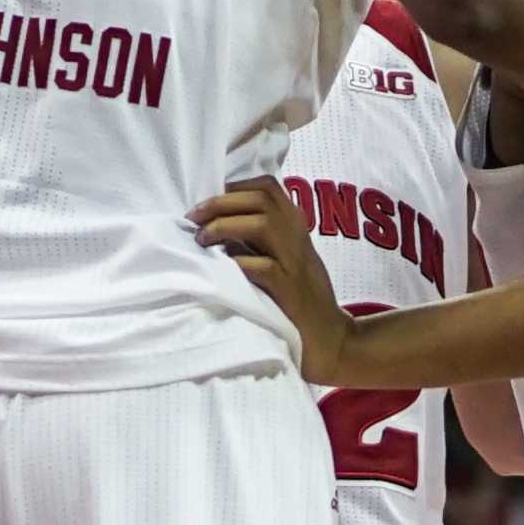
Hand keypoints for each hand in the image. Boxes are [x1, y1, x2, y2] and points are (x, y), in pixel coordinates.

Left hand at [191, 179, 353, 380]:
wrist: (330, 338)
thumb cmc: (300, 299)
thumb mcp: (285, 259)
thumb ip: (261, 239)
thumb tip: (217, 221)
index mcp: (296, 227)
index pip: (268, 186)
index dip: (234, 187)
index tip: (209, 203)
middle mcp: (297, 238)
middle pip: (260, 199)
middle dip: (220, 203)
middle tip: (193, 218)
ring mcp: (295, 264)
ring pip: (262, 225)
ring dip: (224, 227)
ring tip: (202, 240)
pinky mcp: (290, 291)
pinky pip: (263, 267)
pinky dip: (238, 263)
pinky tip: (223, 269)